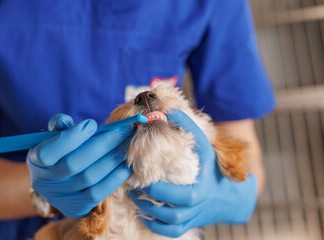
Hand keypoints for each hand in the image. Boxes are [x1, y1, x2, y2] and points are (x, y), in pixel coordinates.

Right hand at [27, 114, 133, 217]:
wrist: (58, 181)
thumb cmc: (60, 151)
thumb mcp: (55, 136)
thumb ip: (59, 126)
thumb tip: (65, 120)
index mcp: (35, 160)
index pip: (49, 152)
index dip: (72, 137)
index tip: (93, 123)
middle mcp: (44, 182)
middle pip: (75, 164)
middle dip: (103, 144)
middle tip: (123, 130)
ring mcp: (60, 198)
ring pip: (90, 177)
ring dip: (112, 159)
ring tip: (127, 144)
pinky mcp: (76, 208)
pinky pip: (98, 193)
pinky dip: (114, 177)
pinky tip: (125, 164)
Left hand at [128, 109, 256, 237]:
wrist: (229, 197)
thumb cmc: (213, 168)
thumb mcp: (205, 147)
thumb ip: (188, 128)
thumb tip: (170, 111)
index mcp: (201, 190)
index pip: (178, 195)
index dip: (157, 188)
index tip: (141, 175)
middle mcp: (197, 207)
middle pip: (171, 211)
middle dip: (149, 200)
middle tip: (133, 187)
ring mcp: (192, 218)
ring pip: (168, 224)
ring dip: (148, 212)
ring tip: (134, 198)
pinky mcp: (188, 225)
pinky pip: (169, 232)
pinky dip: (155, 226)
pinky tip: (143, 213)